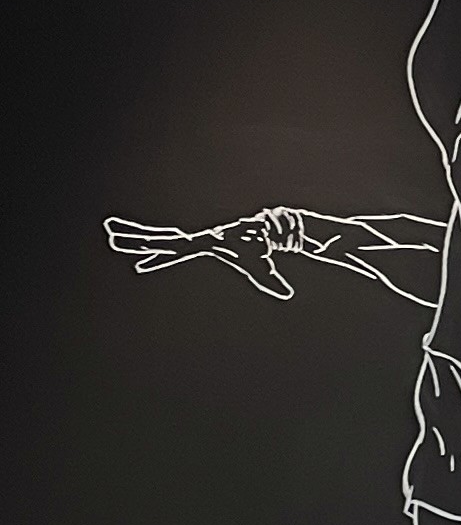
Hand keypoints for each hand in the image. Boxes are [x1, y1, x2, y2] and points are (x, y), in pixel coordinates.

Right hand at [106, 207, 297, 300]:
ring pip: (157, 238)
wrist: (259, 231)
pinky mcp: (192, 243)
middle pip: (158, 238)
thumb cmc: (259, 249)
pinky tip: (136, 253)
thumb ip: (271, 280)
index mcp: (202, 243)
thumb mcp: (263, 265)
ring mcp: (190, 241)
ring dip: (135, 237)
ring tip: (110, 233)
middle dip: (134, 237)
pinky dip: (150, 246)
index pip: (174, 248)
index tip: (136, 260)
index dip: (156, 253)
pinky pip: (166, 243)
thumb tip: (286, 293)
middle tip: (109, 233)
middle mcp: (192, 240)